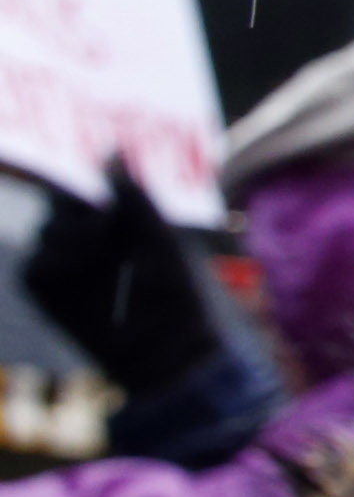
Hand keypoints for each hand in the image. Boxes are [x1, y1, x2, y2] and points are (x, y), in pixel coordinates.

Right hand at [20, 158, 224, 402]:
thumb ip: (134, 196)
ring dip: (73, 233)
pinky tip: (82, 266)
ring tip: (103, 250)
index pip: (88, 187)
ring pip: (48, 230)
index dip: (88, 178)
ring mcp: (64, 266)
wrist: (169, 346)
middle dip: (79, 204)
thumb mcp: (158, 237)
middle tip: (103, 218)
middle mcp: (86, 241)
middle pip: (61, 203)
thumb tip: (111, 150)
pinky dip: (55, 262)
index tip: (95, 170)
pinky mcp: (48, 292)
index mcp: (116, 224)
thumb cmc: (175, 292)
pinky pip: (35, 266)